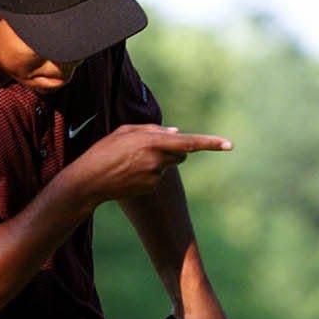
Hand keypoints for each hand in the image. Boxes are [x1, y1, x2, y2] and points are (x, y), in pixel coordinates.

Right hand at [72, 124, 231, 203]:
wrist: (88, 182)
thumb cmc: (104, 151)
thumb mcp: (125, 132)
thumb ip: (154, 130)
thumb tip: (177, 134)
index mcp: (152, 142)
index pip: (189, 142)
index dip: (211, 143)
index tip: (229, 145)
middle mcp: (157, 160)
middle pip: (180, 154)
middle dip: (171, 150)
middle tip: (145, 149)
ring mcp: (154, 177)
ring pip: (167, 166)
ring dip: (157, 162)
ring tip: (130, 162)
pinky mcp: (150, 188)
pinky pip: (157, 177)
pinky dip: (148, 174)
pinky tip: (129, 174)